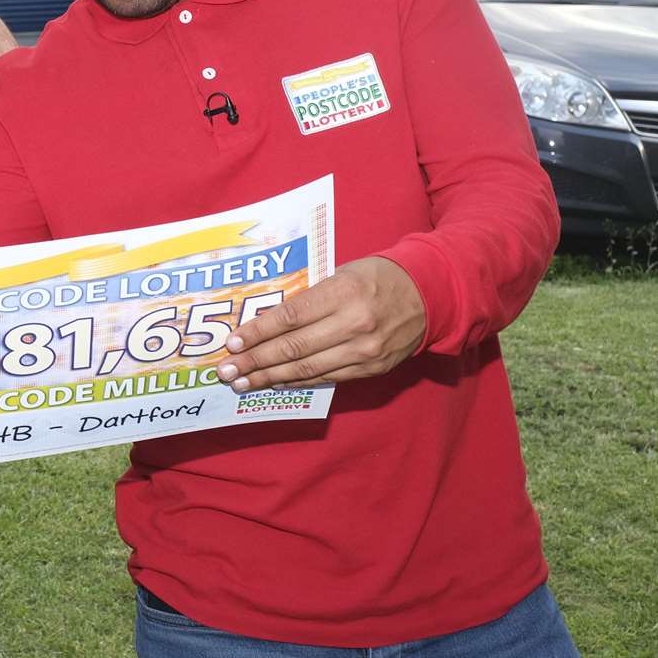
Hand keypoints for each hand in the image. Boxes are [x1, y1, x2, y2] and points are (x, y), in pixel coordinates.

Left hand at [217, 257, 426, 391]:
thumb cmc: (378, 277)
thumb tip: (267, 321)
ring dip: (269, 378)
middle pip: (293, 348)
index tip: (233, 343)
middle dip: (255, 361)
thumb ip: (309, 298)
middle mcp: (353, 324)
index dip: (258, 332)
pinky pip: (327, 378)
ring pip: (307, 369)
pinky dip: (298, 382)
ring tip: (242, 383)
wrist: (430, 294)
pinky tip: (275, 383)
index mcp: (343, 293)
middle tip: (227, 371)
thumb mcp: (342, 274)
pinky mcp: (372, 368)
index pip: (290, 317)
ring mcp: (364, 350)